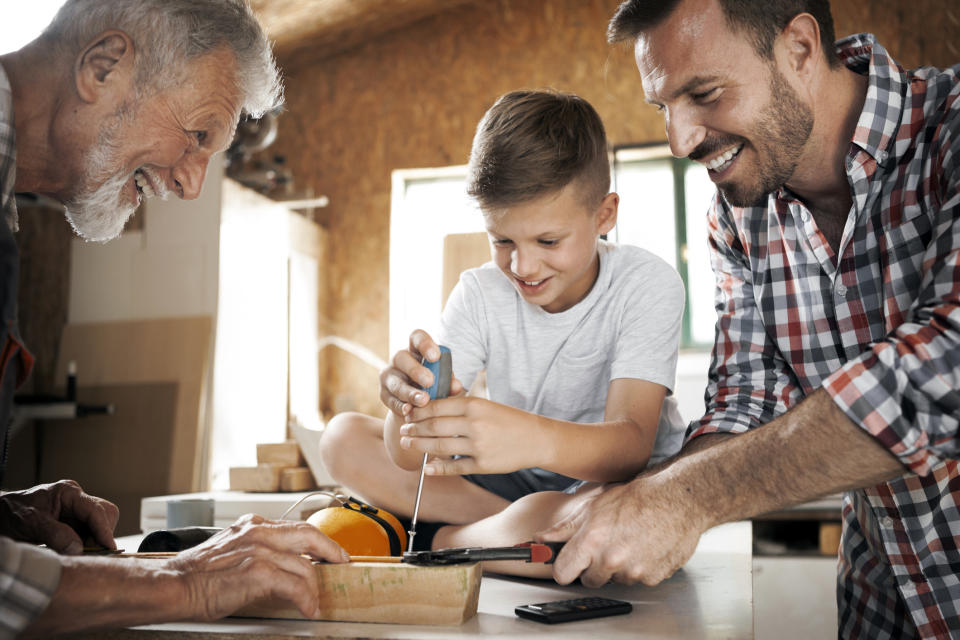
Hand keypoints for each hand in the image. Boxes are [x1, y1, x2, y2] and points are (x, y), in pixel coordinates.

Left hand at [0, 479, 118, 553]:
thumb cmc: (10, 514)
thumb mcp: (30, 523)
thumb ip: (56, 535)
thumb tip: (79, 549)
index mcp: (68, 492)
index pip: (96, 510)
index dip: (104, 530)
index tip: (108, 548)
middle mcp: (76, 500)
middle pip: (104, 515)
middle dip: (100, 534)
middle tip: (87, 552)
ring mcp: (75, 511)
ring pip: (99, 525)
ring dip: (93, 541)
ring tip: (75, 552)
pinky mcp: (72, 523)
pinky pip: (88, 533)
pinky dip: (85, 544)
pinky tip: (72, 551)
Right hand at [166, 513, 348, 619]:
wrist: (174, 585)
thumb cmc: (196, 573)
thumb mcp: (230, 548)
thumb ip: (255, 548)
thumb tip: (279, 563)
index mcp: (252, 524)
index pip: (295, 526)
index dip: (318, 538)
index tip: (329, 549)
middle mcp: (259, 532)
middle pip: (309, 535)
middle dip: (331, 550)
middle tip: (342, 563)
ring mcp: (260, 550)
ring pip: (305, 566)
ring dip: (315, 587)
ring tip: (316, 601)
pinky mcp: (258, 572)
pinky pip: (295, 586)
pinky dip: (306, 599)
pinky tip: (307, 609)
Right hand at [378, 329, 461, 416]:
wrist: (417, 404)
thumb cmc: (435, 385)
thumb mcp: (443, 379)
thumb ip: (449, 381)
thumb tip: (457, 386)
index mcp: (416, 349)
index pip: (417, 338)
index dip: (425, 344)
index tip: (436, 356)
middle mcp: (400, 359)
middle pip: (402, 358)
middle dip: (416, 370)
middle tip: (430, 381)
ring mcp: (389, 376)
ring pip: (396, 383)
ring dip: (410, 392)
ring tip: (423, 401)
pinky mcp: (384, 394)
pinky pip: (391, 400)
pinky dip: (401, 407)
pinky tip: (409, 411)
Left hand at [400, 397, 540, 474]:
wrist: (536, 439)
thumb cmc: (509, 420)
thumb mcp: (486, 405)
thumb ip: (461, 407)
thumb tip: (430, 410)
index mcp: (474, 405)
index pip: (437, 406)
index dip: (418, 411)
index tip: (408, 414)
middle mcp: (474, 424)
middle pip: (434, 426)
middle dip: (414, 429)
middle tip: (403, 430)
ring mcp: (478, 445)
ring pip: (439, 446)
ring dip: (419, 446)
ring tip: (408, 443)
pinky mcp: (482, 464)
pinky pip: (454, 467)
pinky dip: (438, 468)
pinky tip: (427, 467)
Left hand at [535, 475, 704, 587]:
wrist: (678, 499)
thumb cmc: (638, 497)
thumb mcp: (595, 504)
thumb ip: (566, 527)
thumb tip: (542, 538)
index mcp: (592, 540)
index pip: (562, 573)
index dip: (565, 567)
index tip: (569, 563)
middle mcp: (611, 559)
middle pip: (589, 580)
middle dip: (593, 566)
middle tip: (605, 545)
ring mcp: (633, 571)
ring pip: (615, 580)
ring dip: (619, 566)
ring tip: (629, 540)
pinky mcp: (653, 577)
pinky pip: (638, 579)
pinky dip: (640, 567)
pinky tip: (645, 546)